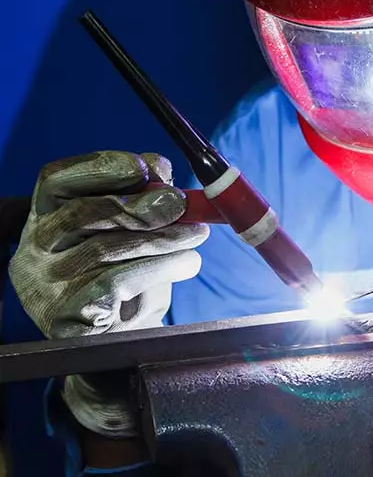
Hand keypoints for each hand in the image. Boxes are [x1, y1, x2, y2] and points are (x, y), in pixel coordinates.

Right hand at [9, 151, 208, 437]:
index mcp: (43, 220)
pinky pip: (117, 283)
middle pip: (83, 213)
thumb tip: (160, 170)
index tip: (145, 166)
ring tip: (196, 236)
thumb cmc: (130, 279)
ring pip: (106, 248)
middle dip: (140, 205)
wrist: (121, 349)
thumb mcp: (136, 233)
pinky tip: (188, 263)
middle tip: (181, 204)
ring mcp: (43, 288)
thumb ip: (144, 198)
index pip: (55, 180)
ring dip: (163, 238)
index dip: (100, 167)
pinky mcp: (65, 319)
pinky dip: (161, 268)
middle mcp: (32, 252)